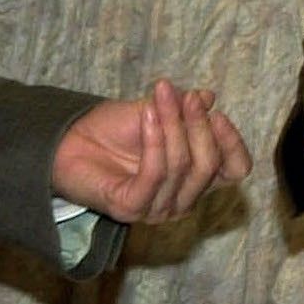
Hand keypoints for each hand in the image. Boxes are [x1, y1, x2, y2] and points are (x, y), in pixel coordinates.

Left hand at [51, 78, 250, 223]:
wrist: (67, 140)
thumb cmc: (112, 129)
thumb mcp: (155, 110)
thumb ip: (183, 107)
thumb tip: (208, 96)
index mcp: (195, 179)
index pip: (236, 170)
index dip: (232, 141)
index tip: (213, 109)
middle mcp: (181, 200)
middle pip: (210, 165)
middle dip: (198, 124)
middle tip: (182, 94)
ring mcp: (157, 209)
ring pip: (182, 166)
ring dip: (173, 124)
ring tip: (159, 95)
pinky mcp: (131, 207)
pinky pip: (155, 173)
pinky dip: (154, 139)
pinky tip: (146, 113)